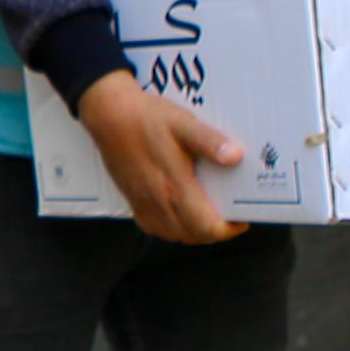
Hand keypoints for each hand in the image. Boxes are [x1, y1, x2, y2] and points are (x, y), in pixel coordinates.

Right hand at [76, 72, 249, 245]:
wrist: (108, 114)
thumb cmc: (147, 118)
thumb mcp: (183, 123)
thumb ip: (209, 141)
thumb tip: (236, 157)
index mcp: (175, 186)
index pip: (206, 227)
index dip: (228, 230)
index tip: (240, 220)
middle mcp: (157, 201)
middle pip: (192, 235)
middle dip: (215, 233)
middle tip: (229, 218)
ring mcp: (142, 203)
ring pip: (173, 235)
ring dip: (194, 233)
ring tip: (208, 217)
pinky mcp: (132, 199)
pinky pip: (154, 228)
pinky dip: (172, 229)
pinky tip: (178, 215)